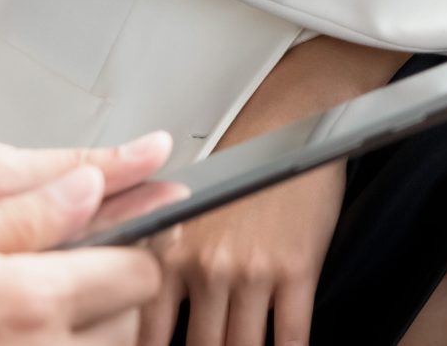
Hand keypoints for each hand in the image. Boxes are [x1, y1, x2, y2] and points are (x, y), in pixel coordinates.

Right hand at [0, 163, 161, 345]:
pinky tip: (5, 340)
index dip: (134, 252)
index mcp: (31, 298)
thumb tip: (91, 186)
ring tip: (28, 316)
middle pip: (129, 323)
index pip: (139, 273)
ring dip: (84, 336)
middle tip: (67, 280)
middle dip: (111, 298)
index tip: (116, 243)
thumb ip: (25, 215)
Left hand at [131, 34, 401, 345]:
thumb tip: (150, 316)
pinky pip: (291, 334)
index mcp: (169, 252)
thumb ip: (162, 262)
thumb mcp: (183, 212)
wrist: (293, 122)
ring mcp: (252, 270)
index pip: (148, 336)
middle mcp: (207, 265)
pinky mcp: (297, 269)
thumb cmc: (240, 161)